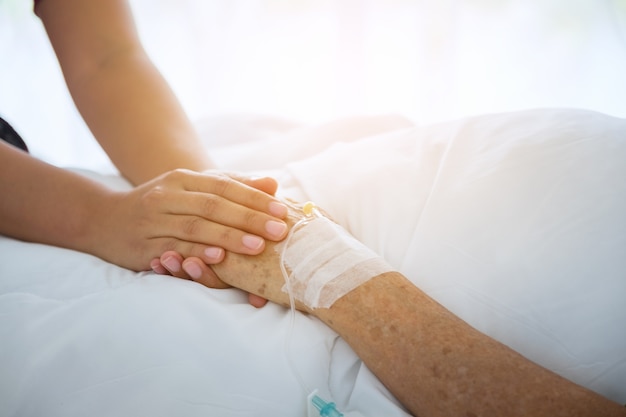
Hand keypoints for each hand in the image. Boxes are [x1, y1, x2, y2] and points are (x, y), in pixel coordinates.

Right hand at [148, 173, 282, 306]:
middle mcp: (167, 196)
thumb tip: (273, 184)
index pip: (224, 186)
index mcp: (183, 179)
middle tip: (278, 231)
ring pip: (195, 228)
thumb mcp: (193, 189)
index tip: (282, 211)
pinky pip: (174, 249)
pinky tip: (219, 258)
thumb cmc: (162, 205)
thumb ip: (232, 186)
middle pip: (213, 206)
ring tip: (257, 247)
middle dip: (249, 219)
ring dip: (228, 237)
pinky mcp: (144, 246)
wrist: (105, 220)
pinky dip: (197, 254)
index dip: (254, 198)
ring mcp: (153, 221)